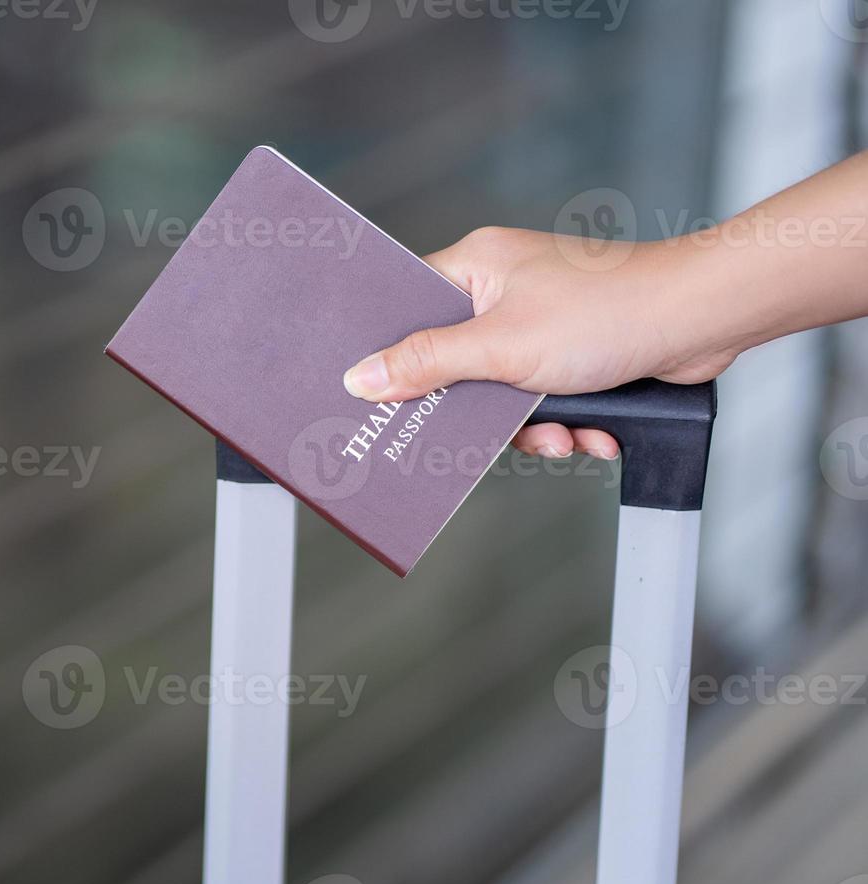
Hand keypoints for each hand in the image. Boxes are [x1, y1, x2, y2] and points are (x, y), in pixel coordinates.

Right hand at [342, 227, 743, 458]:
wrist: (704, 320)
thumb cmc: (608, 312)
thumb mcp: (501, 348)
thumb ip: (427, 365)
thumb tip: (360, 377)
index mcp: (475, 266)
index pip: (409, 309)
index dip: (391, 354)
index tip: (376, 396)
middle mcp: (503, 289)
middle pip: (453, 363)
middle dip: (479, 410)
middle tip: (481, 435)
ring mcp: (539, 321)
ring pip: (501, 393)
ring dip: (532, 427)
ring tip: (562, 433)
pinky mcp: (573, 352)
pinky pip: (543, 400)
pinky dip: (564, 423)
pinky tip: (591, 431)